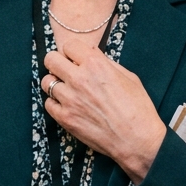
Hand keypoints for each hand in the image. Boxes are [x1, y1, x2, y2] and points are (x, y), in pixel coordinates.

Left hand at [41, 41, 165, 184]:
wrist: (137, 140)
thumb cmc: (138, 108)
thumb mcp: (128, 77)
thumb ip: (106, 63)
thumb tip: (91, 54)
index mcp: (95, 65)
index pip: (69, 45)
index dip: (73, 52)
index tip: (76, 58)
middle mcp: (79, 79)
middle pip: (51, 59)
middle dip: (57, 63)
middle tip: (65, 70)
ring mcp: (69, 99)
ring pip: (47, 82)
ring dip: (55, 84)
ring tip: (66, 90)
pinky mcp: (65, 118)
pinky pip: (48, 104)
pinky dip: (56, 104)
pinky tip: (68, 106)